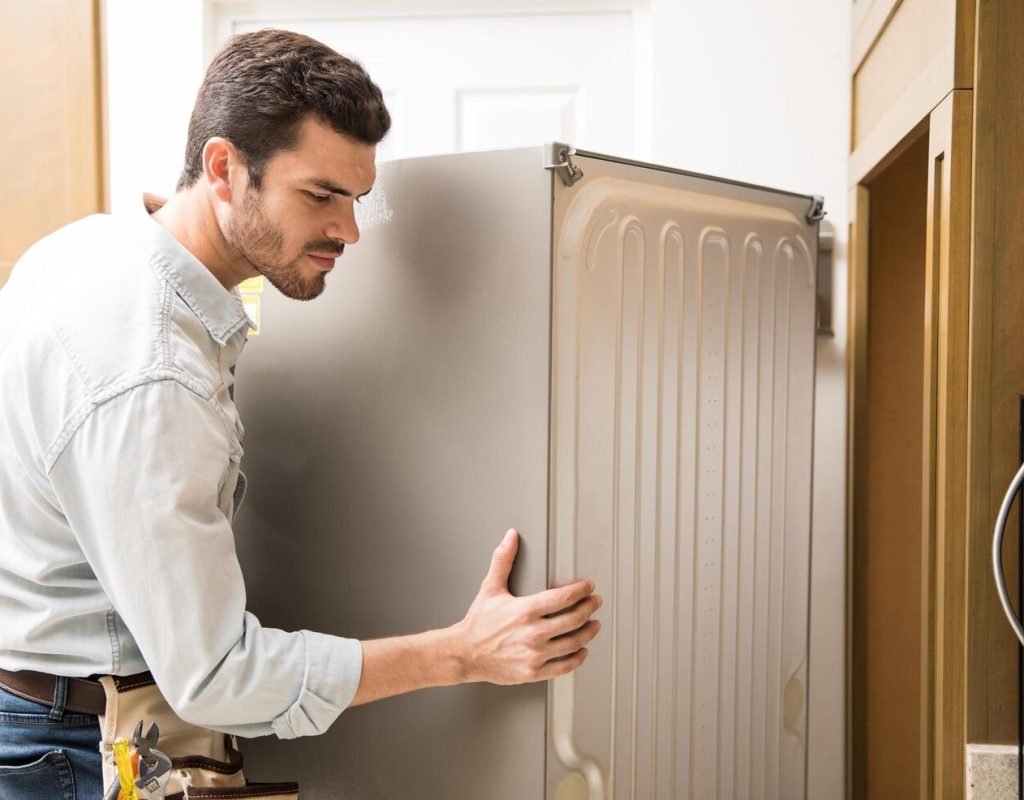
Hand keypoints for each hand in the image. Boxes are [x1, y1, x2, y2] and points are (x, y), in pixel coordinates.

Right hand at [450, 529, 601, 684]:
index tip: (588, 586)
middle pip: (574, 619)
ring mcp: (534, 654)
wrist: (464, 653)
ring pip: (573, 642)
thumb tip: (510, 537)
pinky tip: (581, 651)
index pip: (563, 597)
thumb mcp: (490, 588)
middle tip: (595, 602)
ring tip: (594, 624)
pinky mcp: (533, 672)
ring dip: (589, 632)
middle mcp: (532, 633)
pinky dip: (578, 658)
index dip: (581, 590)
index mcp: (524, 611)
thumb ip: (503, 560)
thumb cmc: (478, 623)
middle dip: (590, 608)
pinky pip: (564, 666)